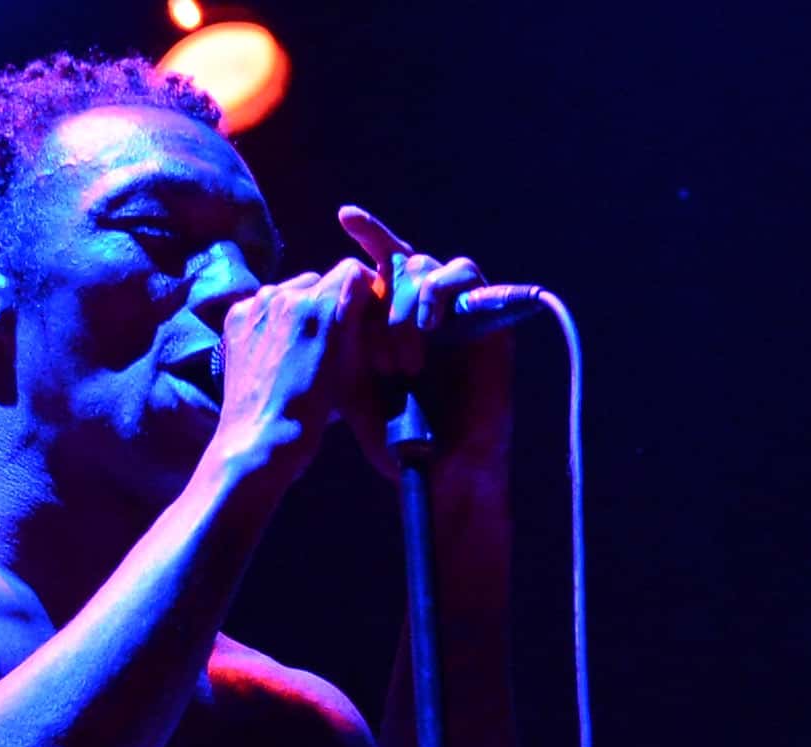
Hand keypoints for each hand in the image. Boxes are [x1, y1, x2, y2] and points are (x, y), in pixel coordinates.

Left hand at [212, 254, 384, 474]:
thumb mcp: (352, 375)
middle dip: (331, 302)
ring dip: (302, 310)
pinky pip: (264, 304)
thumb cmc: (311, 416)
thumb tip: (366, 308)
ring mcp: (256, 305)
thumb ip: (359, 332)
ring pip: (292, 290)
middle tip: (335, 336)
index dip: (363, 291)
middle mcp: (285, 295)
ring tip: (304, 347)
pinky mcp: (235, 317)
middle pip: (320, 280)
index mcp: (320, 307)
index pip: (352, 271)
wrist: (260, 440)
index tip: (365, 312)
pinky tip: (278, 350)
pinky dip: (275, 319)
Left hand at [336, 205, 513, 475]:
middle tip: (378, 357)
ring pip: (426, 266)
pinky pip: (462, 274)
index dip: (369, 231)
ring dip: (405, 305)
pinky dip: (438, 292)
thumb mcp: (352, 379)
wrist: (442, 466)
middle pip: (400, 262)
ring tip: (400, 360)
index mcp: (394, 315)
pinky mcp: (488, 317)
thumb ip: (340, 336)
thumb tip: (322, 290)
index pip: (382, 259)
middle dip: (381, 299)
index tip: (346, 216)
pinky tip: (428, 325)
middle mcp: (426, 307)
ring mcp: (457, 310)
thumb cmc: (395, 433)